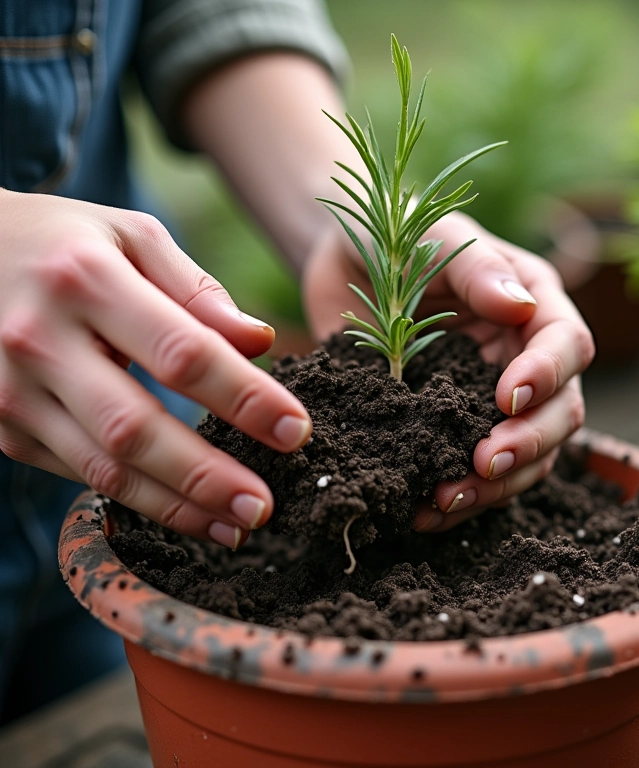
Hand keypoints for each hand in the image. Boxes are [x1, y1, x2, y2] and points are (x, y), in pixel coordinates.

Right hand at [0, 190, 311, 545]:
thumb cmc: (66, 244)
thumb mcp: (132, 239)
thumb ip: (198, 292)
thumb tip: (261, 343)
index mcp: (85, 280)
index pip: (182, 352)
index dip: (245, 398)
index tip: (296, 431)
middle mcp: (39, 340)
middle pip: (136, 428)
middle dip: (207, 477)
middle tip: (264, 507)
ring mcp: (11, 391)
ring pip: (104, 468)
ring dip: (176, 507)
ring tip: (235, 528)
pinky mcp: (2, 426)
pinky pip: (78, 473)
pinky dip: (136, 499)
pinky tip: (183, 512)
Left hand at [304, 211, 593, 530]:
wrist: (346, 266)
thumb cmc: (395, 239)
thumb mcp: (433, 237)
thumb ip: (476, 267)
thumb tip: (519, 309)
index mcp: (534, 304)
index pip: (568, 344)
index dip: (548, 375)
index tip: (507, 397)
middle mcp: (523, 357)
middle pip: (561, 412)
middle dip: (529, 443)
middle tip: (484, 463)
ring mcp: (491, 397)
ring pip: (526, 456)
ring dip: (495, 485)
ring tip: (446, 498)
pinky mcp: (454, 427)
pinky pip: (475, 472)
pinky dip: (459, 496)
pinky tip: (425, 509)